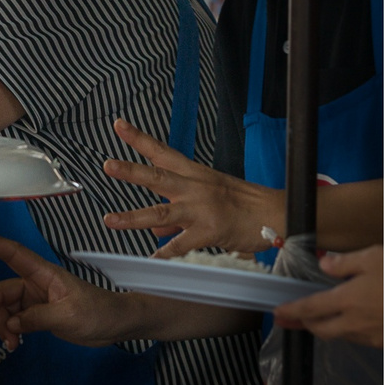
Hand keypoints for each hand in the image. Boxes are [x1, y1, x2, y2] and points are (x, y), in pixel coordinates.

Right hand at [0, 236, 135, 349]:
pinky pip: (15, 320)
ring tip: (12, 343)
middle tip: (4, 333)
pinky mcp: (38, 315)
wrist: (118, 326)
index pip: (14, 255)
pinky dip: (11, 332)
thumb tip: (10, 323)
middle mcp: (34, 284)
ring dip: (3, 326)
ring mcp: (35, 300)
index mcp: (43, 275)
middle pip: (2, 291)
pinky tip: (15, 344)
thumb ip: (36, 318)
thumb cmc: (98, 312)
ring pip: (5, 309)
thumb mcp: (68, 316)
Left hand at [100, 118, 283, 257]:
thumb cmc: (242, 204)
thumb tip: (152, 229)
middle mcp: (194, 188)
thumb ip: (175, 213)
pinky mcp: (210, 231)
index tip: (117, 124)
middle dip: (131, 171)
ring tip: (109, 220)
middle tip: (107, 165)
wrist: (277, 214)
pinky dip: (165, 253)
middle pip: (158, 177)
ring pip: (162, 212)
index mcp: (194, 174)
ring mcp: (201, 209)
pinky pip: (182, 244)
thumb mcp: (207, 199)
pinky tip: (150, 260)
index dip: (139, 139)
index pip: (162, 152)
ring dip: (133, 217)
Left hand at [273, 246, 382, 347]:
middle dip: (305, 324)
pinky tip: (354, 323)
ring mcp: (373, 336)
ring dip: (329, 329)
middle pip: (322, 329)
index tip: (277, 312)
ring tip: (321, 320)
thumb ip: (345, 262)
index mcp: (348, 300)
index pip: (310, 308)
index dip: (291, 311)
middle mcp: (356, 322)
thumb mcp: (374, 259)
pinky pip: (361, 340)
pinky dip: (350, 332)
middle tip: (293, 319)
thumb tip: (323, 264)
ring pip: (342, 336)